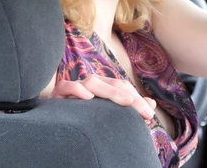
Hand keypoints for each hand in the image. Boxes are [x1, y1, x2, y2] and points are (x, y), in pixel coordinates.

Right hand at [39, 75, 156, 120]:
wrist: (54, 124)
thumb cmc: (83, 119)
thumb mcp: (107, 115)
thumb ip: (129, 108)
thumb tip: (152, 103)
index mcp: (103, 88)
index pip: (123, 87)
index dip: (137, 98)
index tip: (149, 114)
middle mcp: (90, 85)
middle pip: (112, 84)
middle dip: (130, 97)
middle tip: (144, 112)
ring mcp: (75, 86)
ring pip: (93, 82)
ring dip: (110, 92)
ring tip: (125, 102)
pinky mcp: (59, 92)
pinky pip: (67, 86)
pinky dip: (77, 89)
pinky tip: (88, 98)